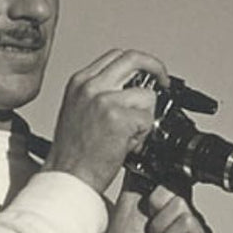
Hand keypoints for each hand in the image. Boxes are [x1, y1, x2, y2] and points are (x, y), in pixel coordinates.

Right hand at [44, 49, 168, 192]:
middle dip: (156, 68)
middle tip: (163, 83)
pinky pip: (147, 119)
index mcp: (80, 82)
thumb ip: (102, 93)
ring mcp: (104, 99)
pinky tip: (127, 144)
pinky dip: (143, 135)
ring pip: (146, 94)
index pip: (117, 56)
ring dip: (146, 116)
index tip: (149, 74)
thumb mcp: (80, 110)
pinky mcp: (118, 117)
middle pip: (133, 58)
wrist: (68, 176)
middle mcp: (91, 86)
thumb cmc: (74, 152)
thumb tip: (132, 89)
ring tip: (130, 134)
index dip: (139, 63)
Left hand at [106, 177, 209, 232]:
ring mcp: (193, 218)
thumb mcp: (125, 209)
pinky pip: (185, 220)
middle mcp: (181, 204)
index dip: (155, 179)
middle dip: (152, 206)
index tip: (145, 197)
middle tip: (148, 227)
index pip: (166, 172)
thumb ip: (135, 183)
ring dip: (159, 226)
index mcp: (163, 196)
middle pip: (171, 183)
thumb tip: (139, 156)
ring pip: (177, 201)